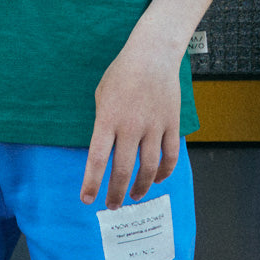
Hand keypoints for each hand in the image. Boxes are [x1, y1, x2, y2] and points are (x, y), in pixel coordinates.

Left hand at [80, 38, 181, 208]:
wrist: (152, 54)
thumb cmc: (122, 74)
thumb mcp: (101, 96)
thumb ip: (103, 125)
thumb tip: (104, 152)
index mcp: (108, 119)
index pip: (97, 159)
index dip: (91, 183)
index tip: (87, 199)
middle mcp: (130, 126)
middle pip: (123, 170)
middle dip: (115, 193)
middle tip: (111, 205)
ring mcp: (153, 126)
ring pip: (149, 168)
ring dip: (140, 187)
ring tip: (134, 196)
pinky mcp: (171, 123)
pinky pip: (170, 155)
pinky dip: (165, 171)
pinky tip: (158, 179)